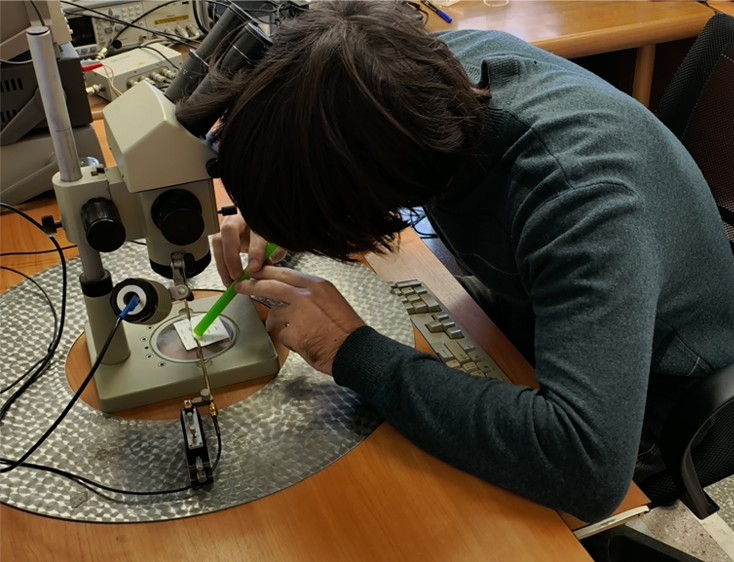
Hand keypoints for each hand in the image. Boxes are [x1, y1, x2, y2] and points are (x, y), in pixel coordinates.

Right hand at [212, 212, 286, 285]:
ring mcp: (228, 223)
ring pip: (218, 240)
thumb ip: (272, 255)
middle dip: (231, 255)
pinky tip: (228, 278)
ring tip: (230, 282)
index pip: (256, 232)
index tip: (255, 268)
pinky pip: (217, 248)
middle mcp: (241, 217)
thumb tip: (261, 269)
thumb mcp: (275, 244)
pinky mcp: (221, 234)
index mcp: (258, 218)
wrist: (258, 229)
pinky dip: (221, 265)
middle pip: (229, 230)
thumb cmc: (267, 236)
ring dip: (222, 263)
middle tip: (237, 276)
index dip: (255, 251)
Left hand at [236, 266, 365, 374]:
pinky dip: (288, 340)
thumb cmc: (345, 329)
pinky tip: (302, 343)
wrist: (354, 350)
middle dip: (252, 286)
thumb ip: (309, 294)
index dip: (266, 272)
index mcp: (316, 284)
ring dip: (277, 324)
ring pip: (273, 314)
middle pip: (270, 286)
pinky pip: (280, 334)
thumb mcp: (331, 300)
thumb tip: (288, 294)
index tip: (254, 272)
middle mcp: (306, 295)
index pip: (284, 272)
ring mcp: (298, 314)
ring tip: (294, 333)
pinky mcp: (292, 333)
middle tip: (240, 287)